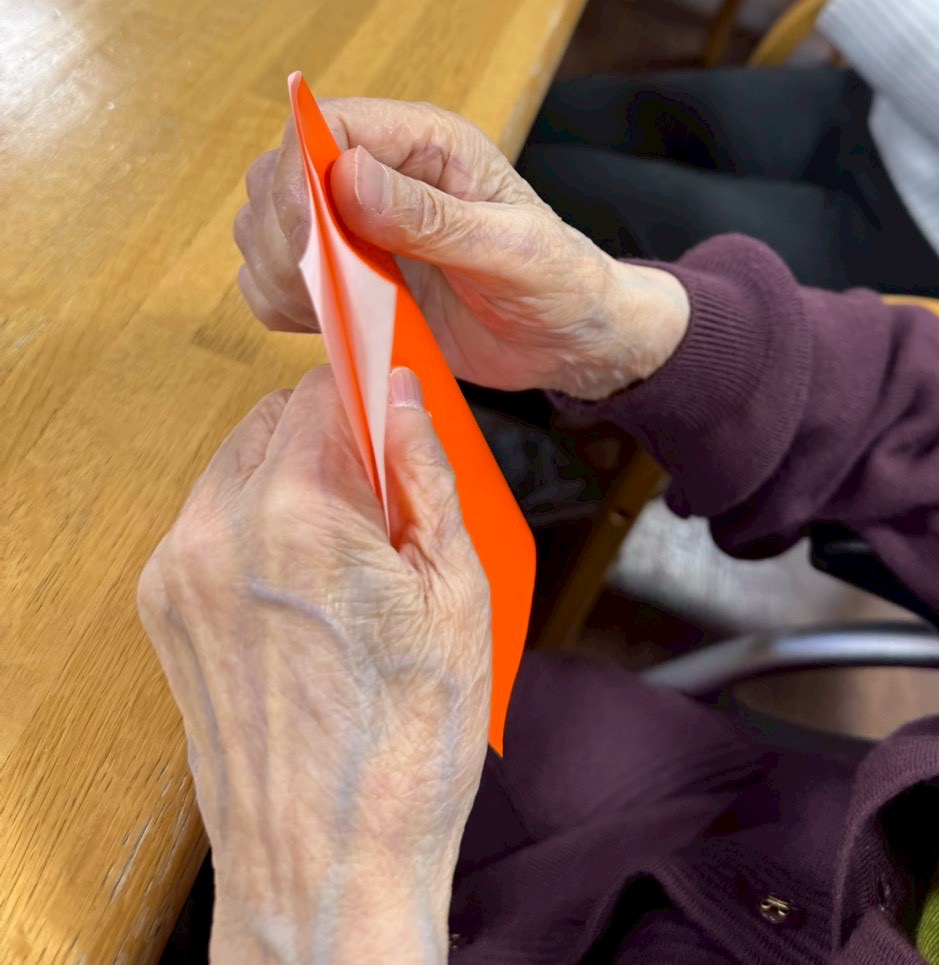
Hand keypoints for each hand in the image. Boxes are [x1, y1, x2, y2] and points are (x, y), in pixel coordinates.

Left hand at [138, 366, 488, 963]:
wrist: (330, 867)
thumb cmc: (405, 748)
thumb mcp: (456, 592)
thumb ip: (425, 472)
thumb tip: (403, 393)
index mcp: (295, 513)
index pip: (323, 388)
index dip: (371, 393)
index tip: (400, 415)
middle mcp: (218, 532)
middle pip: (273, 420)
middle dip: (332, 437)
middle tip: (387, 502)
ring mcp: (180, 575)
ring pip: (239, 467)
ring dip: (294, 478)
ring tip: (351, 555)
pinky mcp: (165, 612)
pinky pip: (214, 523)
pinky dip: (259, 526)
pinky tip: (310, 589)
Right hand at [235, 101, 689, 401]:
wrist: (571, 340)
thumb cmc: (560, 282)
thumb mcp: (512, 250)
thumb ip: (432, 216)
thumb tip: (349, 176)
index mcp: (425, 142)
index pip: (326, 124)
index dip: (301, 175)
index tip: (312, 239)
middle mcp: (381, 173)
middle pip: (277, 175)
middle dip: (285, 234)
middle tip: (332, 283)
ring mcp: (355, 224)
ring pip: (262, 227)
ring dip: (279, 273)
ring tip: (340, 307)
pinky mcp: (344, 273)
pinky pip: (272, 280)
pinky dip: (282, 305)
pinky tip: (331, 322)